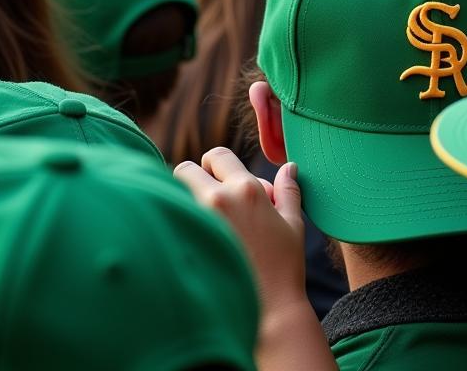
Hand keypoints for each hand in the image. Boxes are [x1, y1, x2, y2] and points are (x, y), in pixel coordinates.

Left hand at [175, 147, 306, 306]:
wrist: (270, 310)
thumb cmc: (285, 267)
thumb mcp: (293, 224)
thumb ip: (289, 191)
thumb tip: (289, 168)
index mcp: (246, 189)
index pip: (216, 155)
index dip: (215, 165)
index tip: (219, 180)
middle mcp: (219, 199)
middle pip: (184, 170)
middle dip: (192, 180)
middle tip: (204, 200)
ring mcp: (200, 223)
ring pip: (174, 196)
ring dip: (183, 203)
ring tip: (200, 225)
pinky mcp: (187, 244)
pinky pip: (173, 223)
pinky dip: (178, 227)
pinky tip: (194, 245)